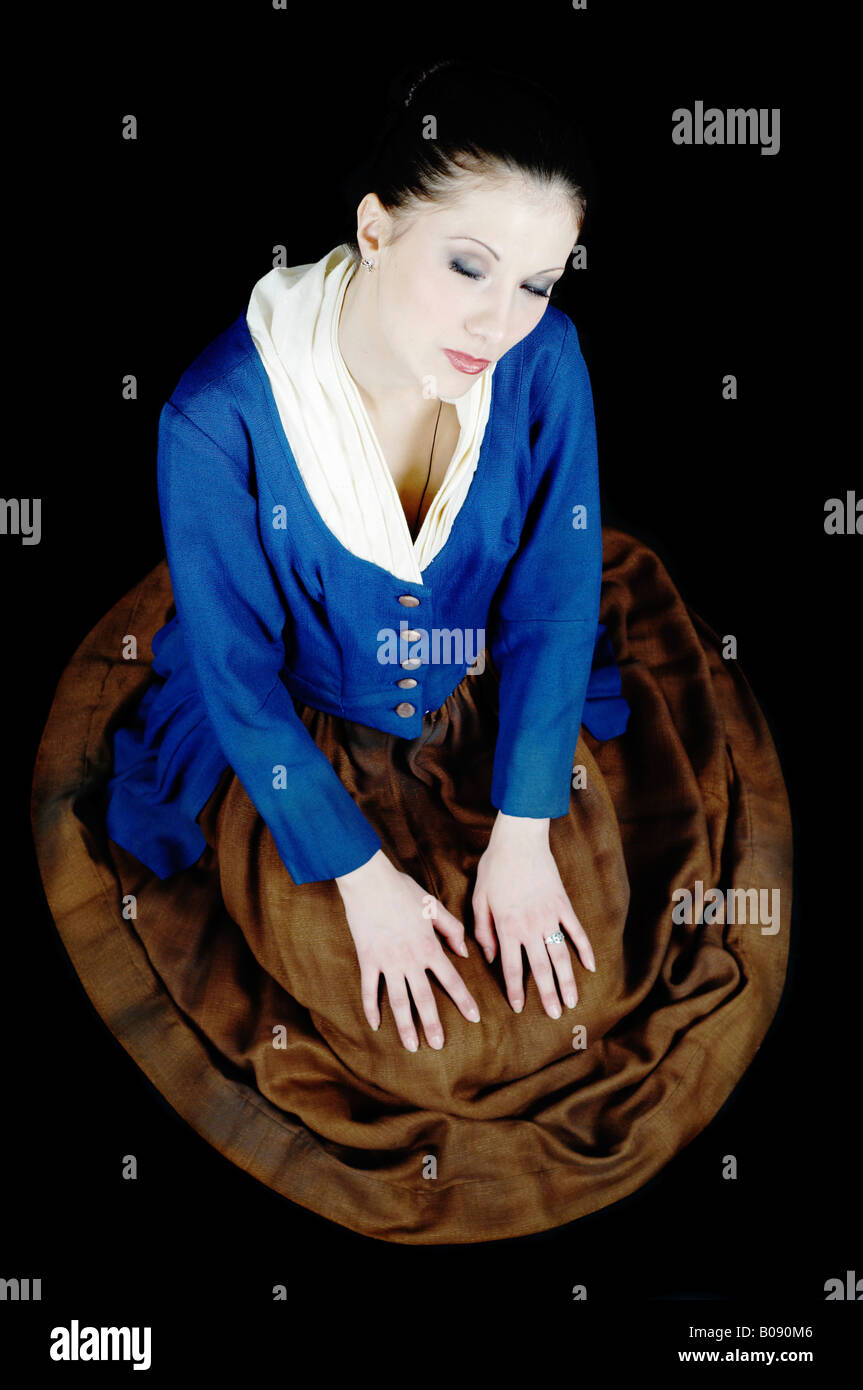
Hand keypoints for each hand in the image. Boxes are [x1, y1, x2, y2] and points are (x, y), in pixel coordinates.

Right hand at [336, 850, 480, 1051]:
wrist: (370, 881)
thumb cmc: (403, 890)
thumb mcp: (434, 907)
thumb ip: (452, 930)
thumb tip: (464, 952)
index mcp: (429, 947)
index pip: (451, 980)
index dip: (464, 1000)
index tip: (474, 1018)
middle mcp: (410, 959)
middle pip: (424, 998)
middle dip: (433, 1024)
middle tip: (439, 1045)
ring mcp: (387, 962)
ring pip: (398, 1001)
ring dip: (405, 1025)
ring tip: (411, 1046)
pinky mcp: (367, 959)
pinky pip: (369, 989)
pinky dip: (371, 1008)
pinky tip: (375, 1025)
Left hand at [472, 814, 595, 1016]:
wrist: (519, 840)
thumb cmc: (494, 867)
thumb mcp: (479, 898)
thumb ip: (483, 930)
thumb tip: (491, 957)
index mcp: (507, 926)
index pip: (512, 966)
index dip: (516, 990)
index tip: (520, 1008)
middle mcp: (530, 926)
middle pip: (542, 968)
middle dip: (549, 994)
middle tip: (557, 1016)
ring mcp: (550, 916)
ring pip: (561, 955)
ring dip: (568, 980)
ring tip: (573, 1001)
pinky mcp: (563, 905)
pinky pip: (576, 931)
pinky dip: (585, 949)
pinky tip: (591, 966)